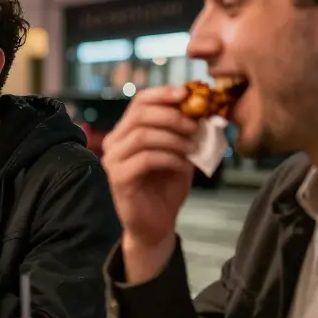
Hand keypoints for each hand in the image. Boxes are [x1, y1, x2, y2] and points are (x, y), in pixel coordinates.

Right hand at [100, 85, 198, 281]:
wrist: (156, 225)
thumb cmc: (166, 188)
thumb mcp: (180, 153)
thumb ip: (185, 133)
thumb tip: (204, 109)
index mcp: (126, 132)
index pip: (139, 101)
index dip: (163, 93)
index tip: (187, 93)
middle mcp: (114, 143)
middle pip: (139, 114)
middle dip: (172, 116)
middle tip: (196, 126)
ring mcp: (113, 162)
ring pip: (142, 136)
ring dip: (173, 139)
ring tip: (192, 148)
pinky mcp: (119, 179)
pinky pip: (145, 159)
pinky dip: (170, 159)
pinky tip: (184, 166)